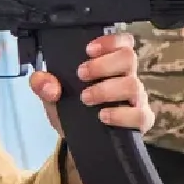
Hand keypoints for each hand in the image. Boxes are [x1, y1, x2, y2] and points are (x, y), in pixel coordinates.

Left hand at [28, 31, 155, 135]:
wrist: (77, 142)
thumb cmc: (72, 111)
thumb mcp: (52, 96)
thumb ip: (43, 84)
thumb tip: (49, 85)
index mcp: (111, 65)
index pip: (122, 42)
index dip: (110, 41)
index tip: (88, 50)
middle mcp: (127, 78)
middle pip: (128, 58)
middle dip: (102, 65)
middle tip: (81, 75)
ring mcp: (136, 99)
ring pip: (133, 85)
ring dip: (106, 90)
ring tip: (86, 98)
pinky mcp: (141, 121)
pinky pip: (140, 115)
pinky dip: (121, 115)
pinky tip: (103, 116)